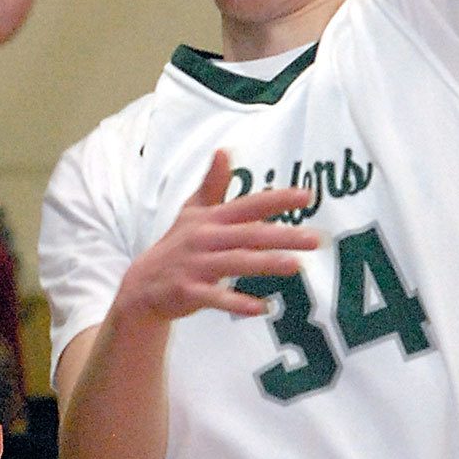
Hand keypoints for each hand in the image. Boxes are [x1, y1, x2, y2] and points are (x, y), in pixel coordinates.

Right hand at [120, 151, 318, 322]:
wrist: (144, 284)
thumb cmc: (177, 244)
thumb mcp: (192, 211)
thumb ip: (213, 184)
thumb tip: (224, 150)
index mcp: (210, 218)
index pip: (248, 205)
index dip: (277, 200)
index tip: (307, 196)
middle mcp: (204, 238)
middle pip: (248, 234)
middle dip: (282, 235)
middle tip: (315, 239)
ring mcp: (196, 265)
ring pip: (235, 262)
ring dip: (265, 263)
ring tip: (296, 265)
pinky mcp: (189, 291)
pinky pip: (216, 297)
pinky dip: (238, 302)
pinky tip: (263, 308)